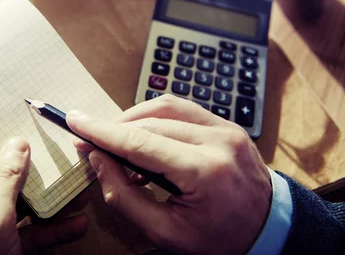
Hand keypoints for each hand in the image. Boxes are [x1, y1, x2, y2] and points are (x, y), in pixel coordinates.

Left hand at [0, 137, 87, 253]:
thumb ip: (4, 181)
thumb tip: (15, 145)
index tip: (13, 121)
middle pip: (1, 180)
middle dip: (30, 169)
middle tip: (52, 151)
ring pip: (21, 206)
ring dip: (48, 199)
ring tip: (73, 185)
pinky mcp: (5, 251)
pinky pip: (30, 233)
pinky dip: (52, 229)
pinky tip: (75, 223)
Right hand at [68, 95, 270, 254]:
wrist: (269, 229)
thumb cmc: (219, 238)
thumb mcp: (166, 232)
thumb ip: (124, 197)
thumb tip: (98, 160)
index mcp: (205, 172)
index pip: (140, 143)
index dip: (102, 132)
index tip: (75, 122)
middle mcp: (218, 141)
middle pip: (150, 122)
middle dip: (114, 129)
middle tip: (90, 143)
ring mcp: (226, 127)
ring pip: (164, 106)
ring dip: (133, 119)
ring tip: (117, 142)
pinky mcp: (227, 123)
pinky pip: (182, 108)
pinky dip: (156, 117)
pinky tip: (144, 136)